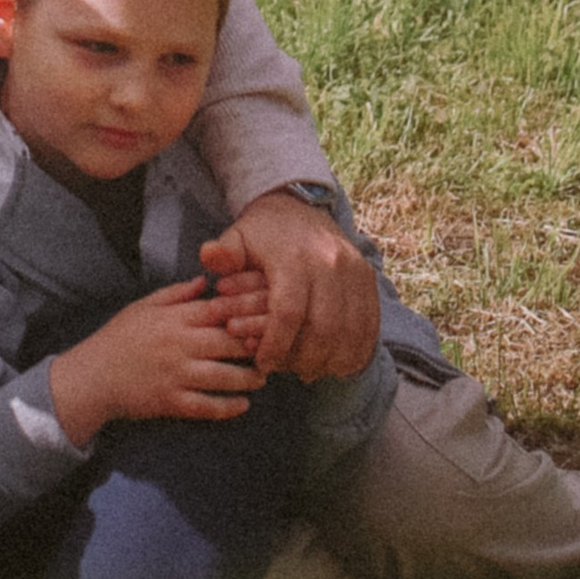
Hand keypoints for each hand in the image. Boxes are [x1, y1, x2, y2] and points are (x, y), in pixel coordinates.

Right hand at [49, 277, 266, 445]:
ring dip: (248, 378)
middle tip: (273, 348)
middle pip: (227, 342)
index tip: (265, 313)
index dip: (246, 310)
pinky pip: (206, 406)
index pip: (218, 310)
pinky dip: (227, 407)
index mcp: (174, 318)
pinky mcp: (171, 401)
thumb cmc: (119, 338)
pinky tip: (243, 405)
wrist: (93, 376)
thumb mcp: (143, 306)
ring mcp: (176, 375)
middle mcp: (179, 345)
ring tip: (263, 378)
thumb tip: (206, 281)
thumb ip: (176, 294)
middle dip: (254, 345)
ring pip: (223, 376)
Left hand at [204, 189, 379, 382]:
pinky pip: (370, 323)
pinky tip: (338, 363)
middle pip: (325, 327)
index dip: (276, 344)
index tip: (263, 364)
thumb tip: (208, 258)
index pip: (289, 311)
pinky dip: (356, 348)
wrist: (299, 206)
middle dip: (306, 358)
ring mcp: (355, 270)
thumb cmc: (264, 232)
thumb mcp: (238, 236)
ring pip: (351, 330)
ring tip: (311, 370)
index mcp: (296, 256)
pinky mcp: (368, 278)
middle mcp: (331, 262)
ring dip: (333, 358)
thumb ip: (223, 253)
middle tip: (289, 372)